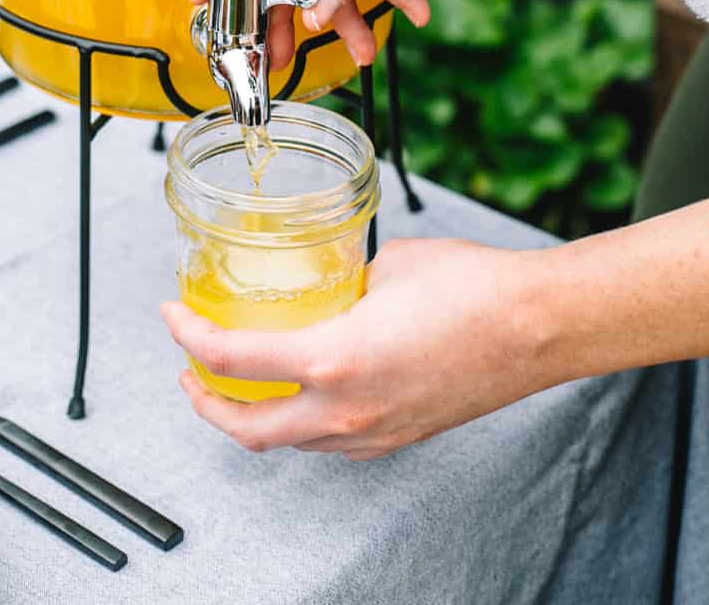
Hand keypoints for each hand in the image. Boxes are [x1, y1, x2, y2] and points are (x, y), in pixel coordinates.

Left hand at [161, 238, 548, 458]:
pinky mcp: (399, 438)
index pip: (232, 360)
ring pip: (289, 443)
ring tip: (238, 382)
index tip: (172, 315)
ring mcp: (374, 432)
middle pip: (247, 429)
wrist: (537, 327)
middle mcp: (346, 408)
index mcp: (334, 358)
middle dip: (204, 403)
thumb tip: (327, 281)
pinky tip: (301, 392)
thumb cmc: (472, 288)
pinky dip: (300, 422)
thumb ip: (342, 281)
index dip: (188, 336)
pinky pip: (330, 442)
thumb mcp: (386, 265)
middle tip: (189, 371)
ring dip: (252, 417)